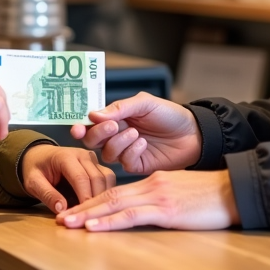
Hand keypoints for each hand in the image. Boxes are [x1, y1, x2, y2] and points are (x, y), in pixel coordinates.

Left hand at [19, 144, 115, 214]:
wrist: (39, 157)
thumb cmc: (35, 170)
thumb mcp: (33, 183)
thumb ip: (47, 194)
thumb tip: (62, 209)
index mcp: (65, 156)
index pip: (80, 178)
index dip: (84, 197)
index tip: (85, 215)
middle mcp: (82, 154)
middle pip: (97, 177)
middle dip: (96, 199)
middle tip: (92, 218)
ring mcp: (91, 159)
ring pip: (107, 177)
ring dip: (104, 195)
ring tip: (96, 213)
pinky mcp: (97, 165)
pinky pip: (107, 178)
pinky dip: (106, 192)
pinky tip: (100, 205)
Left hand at [56, 170, 238, 231]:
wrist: (235, 191)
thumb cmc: (214, 196)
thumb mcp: (183, 191)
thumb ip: (163, 197)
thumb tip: (150, 209)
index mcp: (154, 181)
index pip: (117, 191)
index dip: (94, 202)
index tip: (77, 211)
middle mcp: (151, 185)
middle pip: (108, 196)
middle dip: (82, 207)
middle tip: (61, 218)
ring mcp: (157, 196)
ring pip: (113, 204)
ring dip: (87, 215)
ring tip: (67, 223)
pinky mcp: (165, 210)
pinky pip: (131, 215)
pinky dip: (109, 221)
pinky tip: (93, 227)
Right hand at [69, 92, 200, 173]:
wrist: (193, 133)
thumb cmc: (169, 115)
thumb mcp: (144, 103)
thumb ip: (119, 108)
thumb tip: (93, 114)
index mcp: (115, 118)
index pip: (90, 122)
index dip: (80, 125)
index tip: (77, 127)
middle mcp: (116, 136)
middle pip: (92, 140)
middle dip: (98, 133)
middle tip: (113, 126)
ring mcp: (125, 152)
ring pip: (107, 152)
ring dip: (118, 142)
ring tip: (136, 133)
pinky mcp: (136, 166)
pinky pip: (124, 163)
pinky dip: (131, 152)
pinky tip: (143, 143)